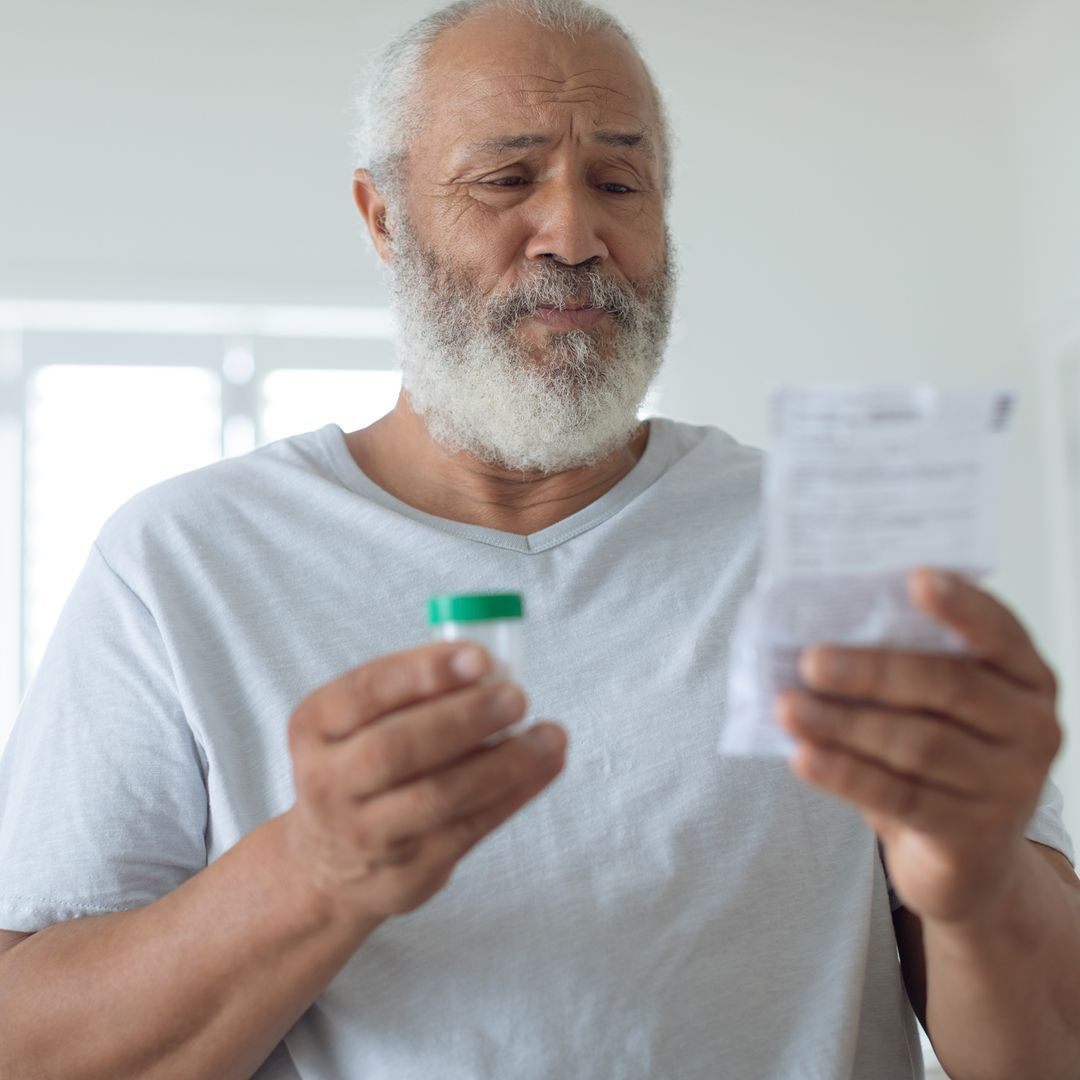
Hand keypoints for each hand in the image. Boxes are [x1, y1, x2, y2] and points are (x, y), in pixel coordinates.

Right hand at [284, 642, 566, 928]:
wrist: (327, 865)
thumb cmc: (360, 765)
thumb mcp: (359, 721)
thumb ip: (412, 693)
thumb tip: (492, 666)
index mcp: (314, 726)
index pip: (364, 691)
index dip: (422, 672)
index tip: (480, 657)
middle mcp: (328, 782)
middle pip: (397, 749)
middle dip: (465, 719)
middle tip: (517, 697)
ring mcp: (364, 835)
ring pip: (439, 797)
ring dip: (504, 762)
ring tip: (549, 735)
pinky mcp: (407, 875)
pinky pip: (469, 829)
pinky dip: (514, 794)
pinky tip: (544, 766)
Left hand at [775, 567, 1062, 925]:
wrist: (967, 857)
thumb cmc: (939, 749)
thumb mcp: (935, 703)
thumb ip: (903, 661)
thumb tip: (817, 627)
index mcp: (1025, 676)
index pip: (1000, 632)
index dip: (962, 606)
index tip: (915, 578)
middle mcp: (1031, 727)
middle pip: (950, 687)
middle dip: (874, 671)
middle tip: (810, 659)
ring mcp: (1009, 786)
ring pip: (919, 744)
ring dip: (844, 723)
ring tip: (788, 707)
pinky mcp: (973, 835)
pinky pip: (901, 797)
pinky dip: (845, 774)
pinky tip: (803, 757)